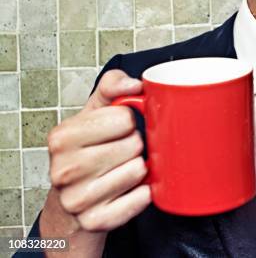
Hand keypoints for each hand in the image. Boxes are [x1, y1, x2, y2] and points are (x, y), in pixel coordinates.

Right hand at [45, 70, 150, 232]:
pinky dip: (142, 192)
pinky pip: (141, 198)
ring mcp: (77, 199)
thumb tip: (135, 84)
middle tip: (120, 152)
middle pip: (133, 144)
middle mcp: (64, 170)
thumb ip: (112, 86)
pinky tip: (127, 190)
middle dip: (134, 145)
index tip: (117, 129)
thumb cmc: (87, 149)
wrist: (72, 201)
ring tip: (121, 169)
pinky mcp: (96, 221)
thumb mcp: (94, 112)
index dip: (128, 121)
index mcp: (62, 137)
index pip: (124, 118)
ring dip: (138, 169)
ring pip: (138, 170)